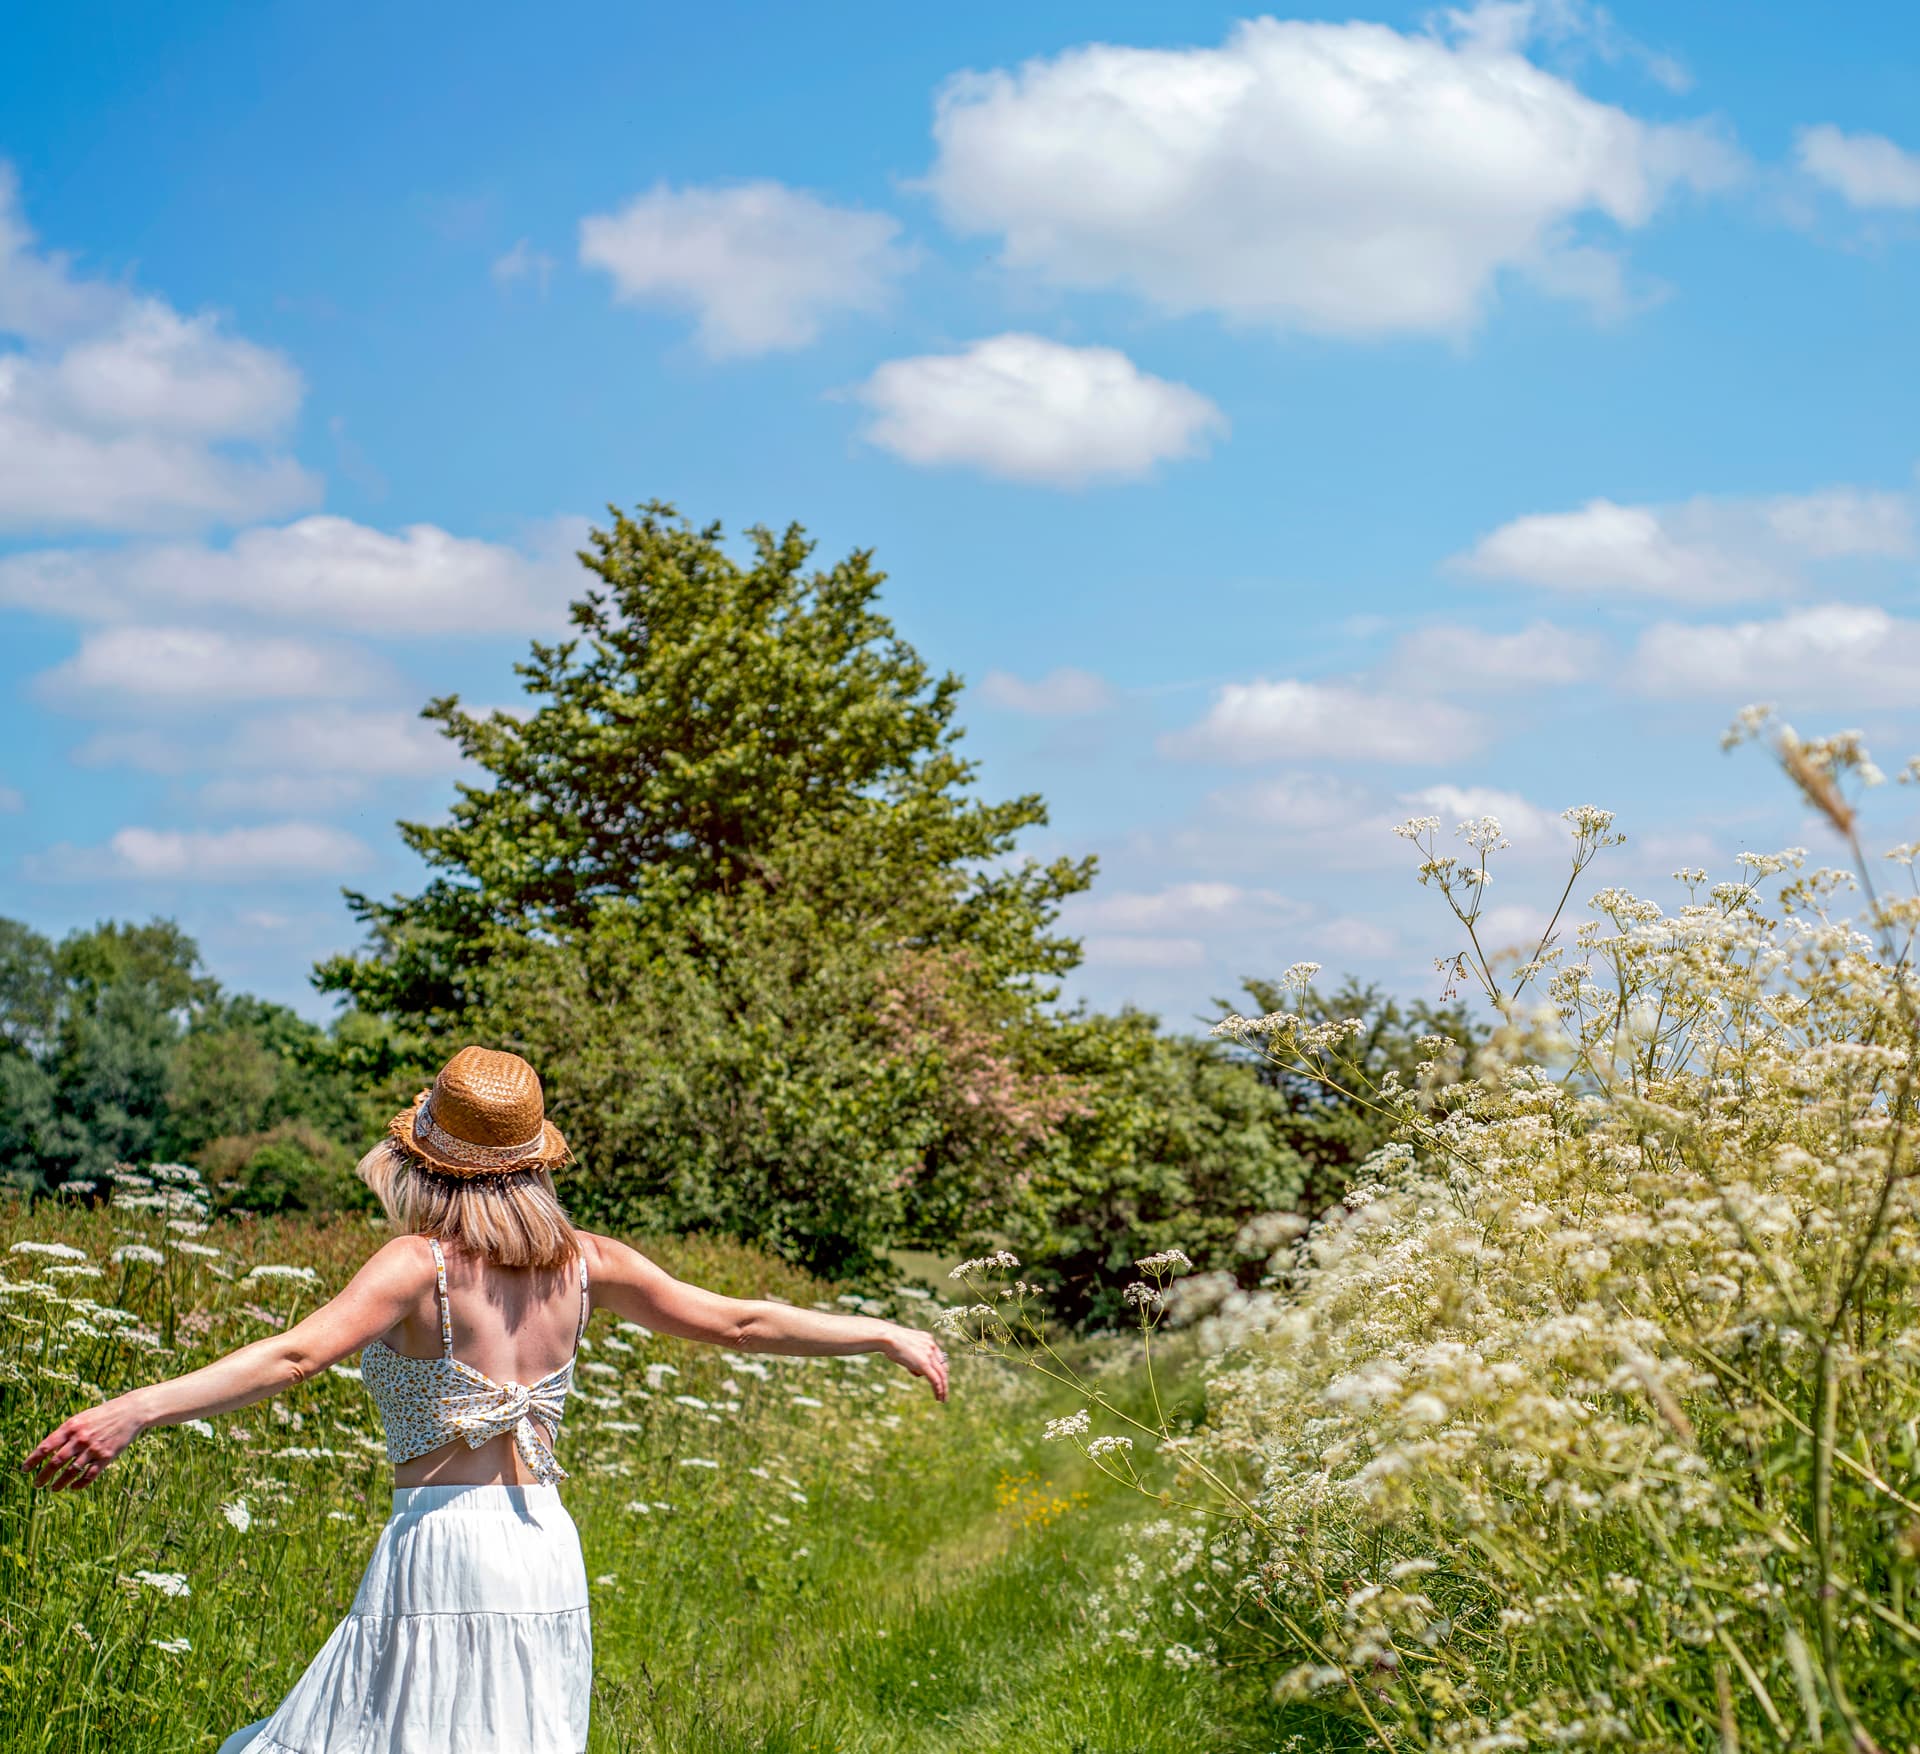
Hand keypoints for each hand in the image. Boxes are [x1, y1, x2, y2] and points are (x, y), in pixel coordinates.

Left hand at [23, 1396, 146, 1489]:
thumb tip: (46, 1451)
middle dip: (44, 1475)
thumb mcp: (81, 1418)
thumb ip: (65, 1433)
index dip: (33, 1459)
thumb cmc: (102, 1415)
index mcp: (72, 1427)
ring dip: (60, 1483)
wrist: (130, 1412)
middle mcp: (81, 1438)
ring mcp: (94, 1448)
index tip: (24, 1469)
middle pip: (56, 1462)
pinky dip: (79, 1484)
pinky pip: (90, 1475)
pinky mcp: (106, 1457)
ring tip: (53, 1489)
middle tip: (37, 1484)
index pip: (46, 1446)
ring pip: (71, 1471)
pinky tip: (73, 1487)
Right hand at [883, 1325, 948, 1401]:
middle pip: (943, 1367)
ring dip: (943, 1389)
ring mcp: (929, 1355)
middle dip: (945, 1381)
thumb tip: (917, 1372)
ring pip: (941, 1375)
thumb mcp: (906, 1348)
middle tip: (945, 1392)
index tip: (940, 1379)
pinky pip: (935, 1379)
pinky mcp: (924, 1364)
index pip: (940, 1358)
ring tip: (943, 1399)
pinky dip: (938, 1389)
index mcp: (929, 1340)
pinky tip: (938, 1397)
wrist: (888, 1337)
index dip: (941, 1370)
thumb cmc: (891, 1341)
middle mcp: (932, 1346)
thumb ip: (914, 1358)